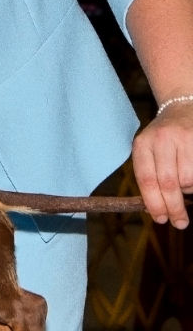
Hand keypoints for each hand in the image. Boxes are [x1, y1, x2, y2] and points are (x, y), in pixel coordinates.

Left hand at [131, 104, 192, 228]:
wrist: (182, 107)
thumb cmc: (163, 139)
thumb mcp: (148, 152)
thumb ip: (149, 177)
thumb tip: (155, 210)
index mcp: (142, 144)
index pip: (146, 180)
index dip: (153, 203)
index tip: (161, 219)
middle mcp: (162, 139)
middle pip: (168, 182)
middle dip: (174, 206)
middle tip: (179, 223)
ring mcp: (184, 137)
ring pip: (188, 178)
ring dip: (188, 190)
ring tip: (186, 185)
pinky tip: (191, 178)